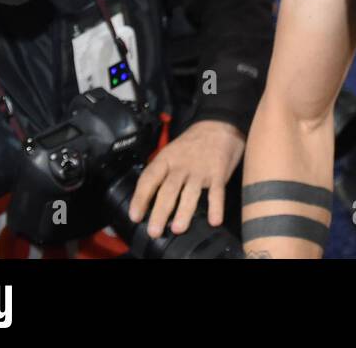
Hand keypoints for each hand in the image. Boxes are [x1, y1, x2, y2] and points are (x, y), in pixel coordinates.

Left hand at [128, 119, 244, 237]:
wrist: (219, 124)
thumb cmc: (193, 143)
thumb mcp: (171, 152)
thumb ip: (162, 172)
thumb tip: (148, 199)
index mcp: (166, 159)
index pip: (149, 179)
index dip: (140, 198)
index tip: (135, 216)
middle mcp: (182, 165)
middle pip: (168, 190)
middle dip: (160, 212)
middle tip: (155, 231)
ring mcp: (201, 170)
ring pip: (190, 193)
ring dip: (184, 212)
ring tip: (178, 229)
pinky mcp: (219, 173)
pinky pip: (217, 192)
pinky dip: (216, 207)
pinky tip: (214, 220)